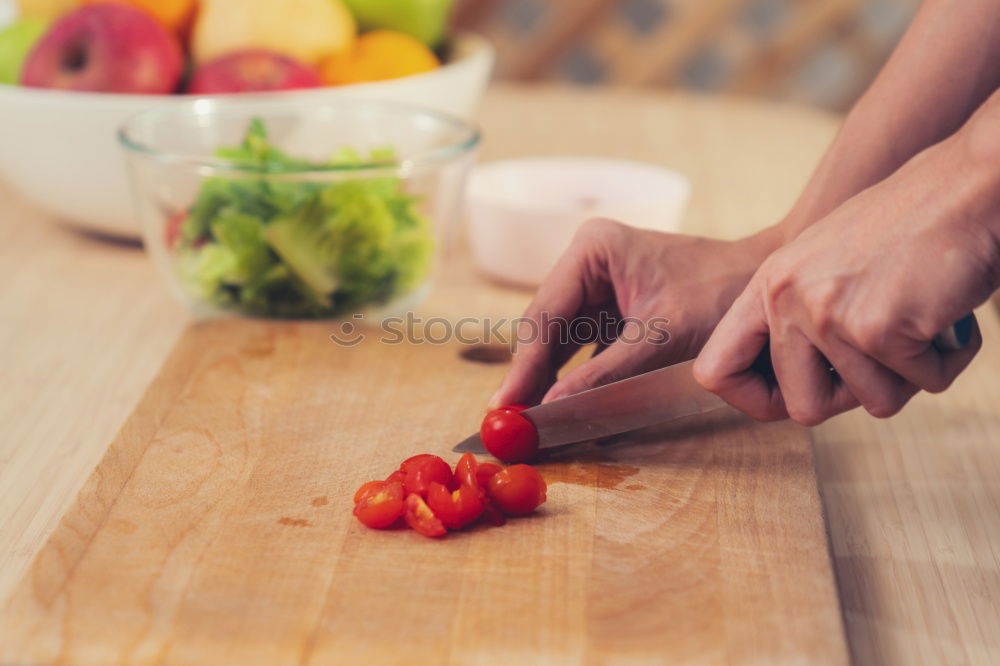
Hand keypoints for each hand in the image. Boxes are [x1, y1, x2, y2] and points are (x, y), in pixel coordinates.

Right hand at [490, 218, 781, 407]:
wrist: (765, 283)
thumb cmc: (722, 295)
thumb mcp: (661, 338)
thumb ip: (604, 375)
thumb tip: (553, 408)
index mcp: (591, 250)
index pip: (544, 315)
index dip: (522, 366)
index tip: (504, 405)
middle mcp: (586, 264)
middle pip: (545, 329)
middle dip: (531, 376)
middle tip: (509, 421)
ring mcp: (597, 287)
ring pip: (559, 342)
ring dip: (549, 381)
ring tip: (528, 422)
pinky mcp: (612, 312)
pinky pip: (583, 350)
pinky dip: (576, 379)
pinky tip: (564, 409)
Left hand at [693, 140, 996, 424]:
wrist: (967, 185)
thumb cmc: (906, 227)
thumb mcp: (822, 264)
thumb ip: (796, 319)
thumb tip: (787, 394)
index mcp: (766, 286)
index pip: (715, 371)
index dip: (754, 401)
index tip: (790, 398)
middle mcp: (785, 300)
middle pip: (805, 409)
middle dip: (854, 395)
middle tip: (886, 353)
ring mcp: (828, 315)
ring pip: (873, 402)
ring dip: (910, 373)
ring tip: (921, 317)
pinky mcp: (878, 328)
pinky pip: (922, 384)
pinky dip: (947, 359)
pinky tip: (948, 313)